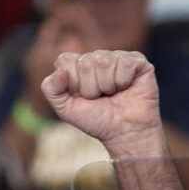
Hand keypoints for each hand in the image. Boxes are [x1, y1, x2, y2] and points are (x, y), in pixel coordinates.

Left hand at [41, 50, 162, 153]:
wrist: (124, 132)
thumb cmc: (96, 120)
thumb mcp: (65, 109)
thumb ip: (51, 89)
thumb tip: (61, 70)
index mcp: (77, 65)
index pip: (65, 60)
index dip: (72, 83)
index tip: (81, 97)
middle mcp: (96, 58)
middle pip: (84, 63)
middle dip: (90, 88)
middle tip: (99, 98)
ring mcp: (116, 57)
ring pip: (104, 62)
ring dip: (107, 86)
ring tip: (112, 94)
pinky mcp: (137, 61)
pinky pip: (125, 63)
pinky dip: (123, 81)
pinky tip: (126, 88)